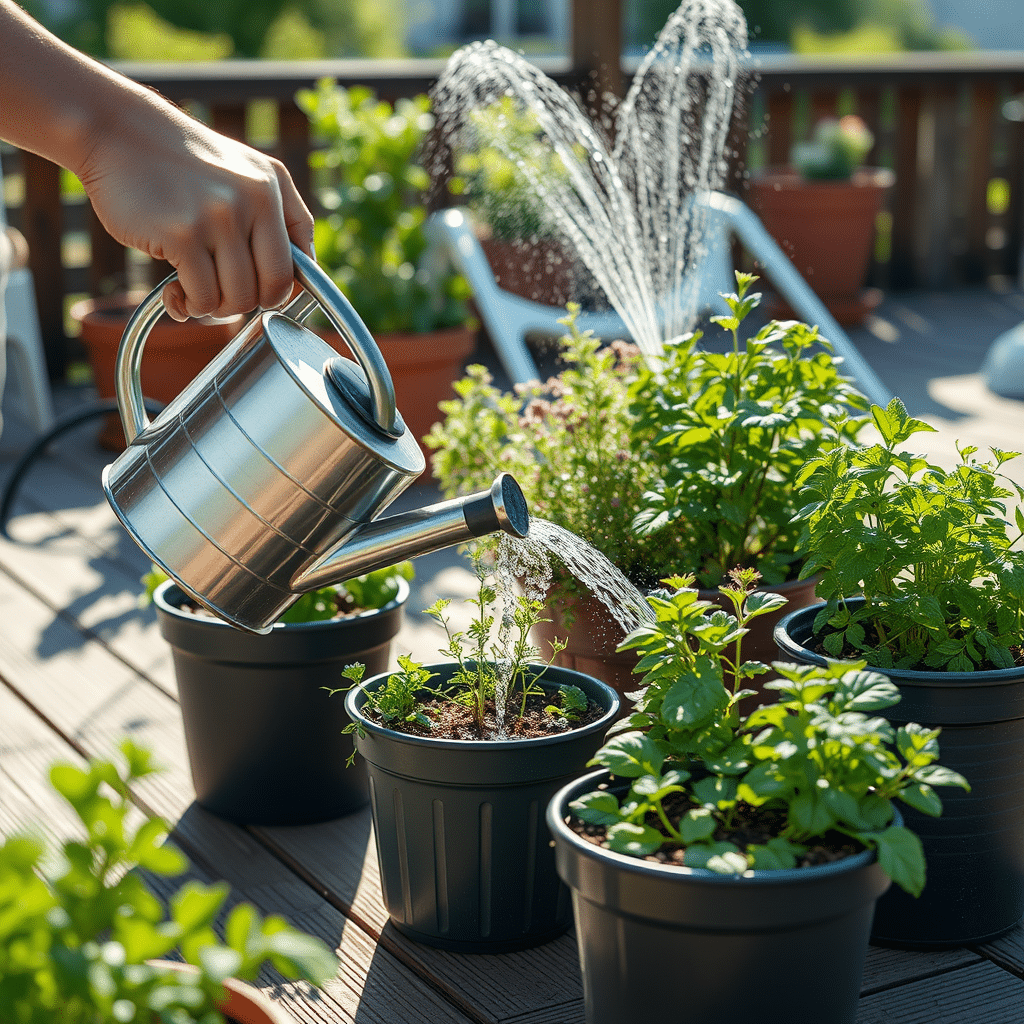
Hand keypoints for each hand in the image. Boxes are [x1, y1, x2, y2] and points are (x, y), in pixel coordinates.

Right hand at [76, 98, 313, 321]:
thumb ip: (283, 216)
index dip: (279, 292)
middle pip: (272, 289)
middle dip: (247, 304)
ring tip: (194, 289)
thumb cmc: (182, 163)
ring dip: (215, 307)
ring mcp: (218, 218)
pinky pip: (202, 297)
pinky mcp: (181, 234)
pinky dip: (189, 305)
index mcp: (272, 188)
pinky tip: (175, 292)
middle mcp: (252, 201)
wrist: (116, 131)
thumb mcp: (247, 171)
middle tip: (221, 295)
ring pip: (237, 298)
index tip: (257, 293)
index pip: (299, 265)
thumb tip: (307, 274)